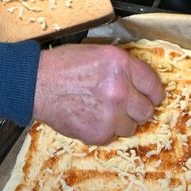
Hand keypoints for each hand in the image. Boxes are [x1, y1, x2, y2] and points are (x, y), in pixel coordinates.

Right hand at [33, 43, 164, 144]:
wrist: (36, 84)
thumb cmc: (63, 65)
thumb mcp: (98, 53)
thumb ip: (122, 67)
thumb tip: (140, 83)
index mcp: (121, 64)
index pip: (154, 85)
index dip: (152, 93)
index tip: (150, 97)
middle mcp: (120, 89)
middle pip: (146, 110)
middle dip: (136, 109)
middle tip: (123, 105)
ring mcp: (111, 114)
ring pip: (131, 127)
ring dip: (120, 121)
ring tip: (101, 110)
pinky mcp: (99, 133)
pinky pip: (112, 137)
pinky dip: (103, 130)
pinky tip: (89, 117)